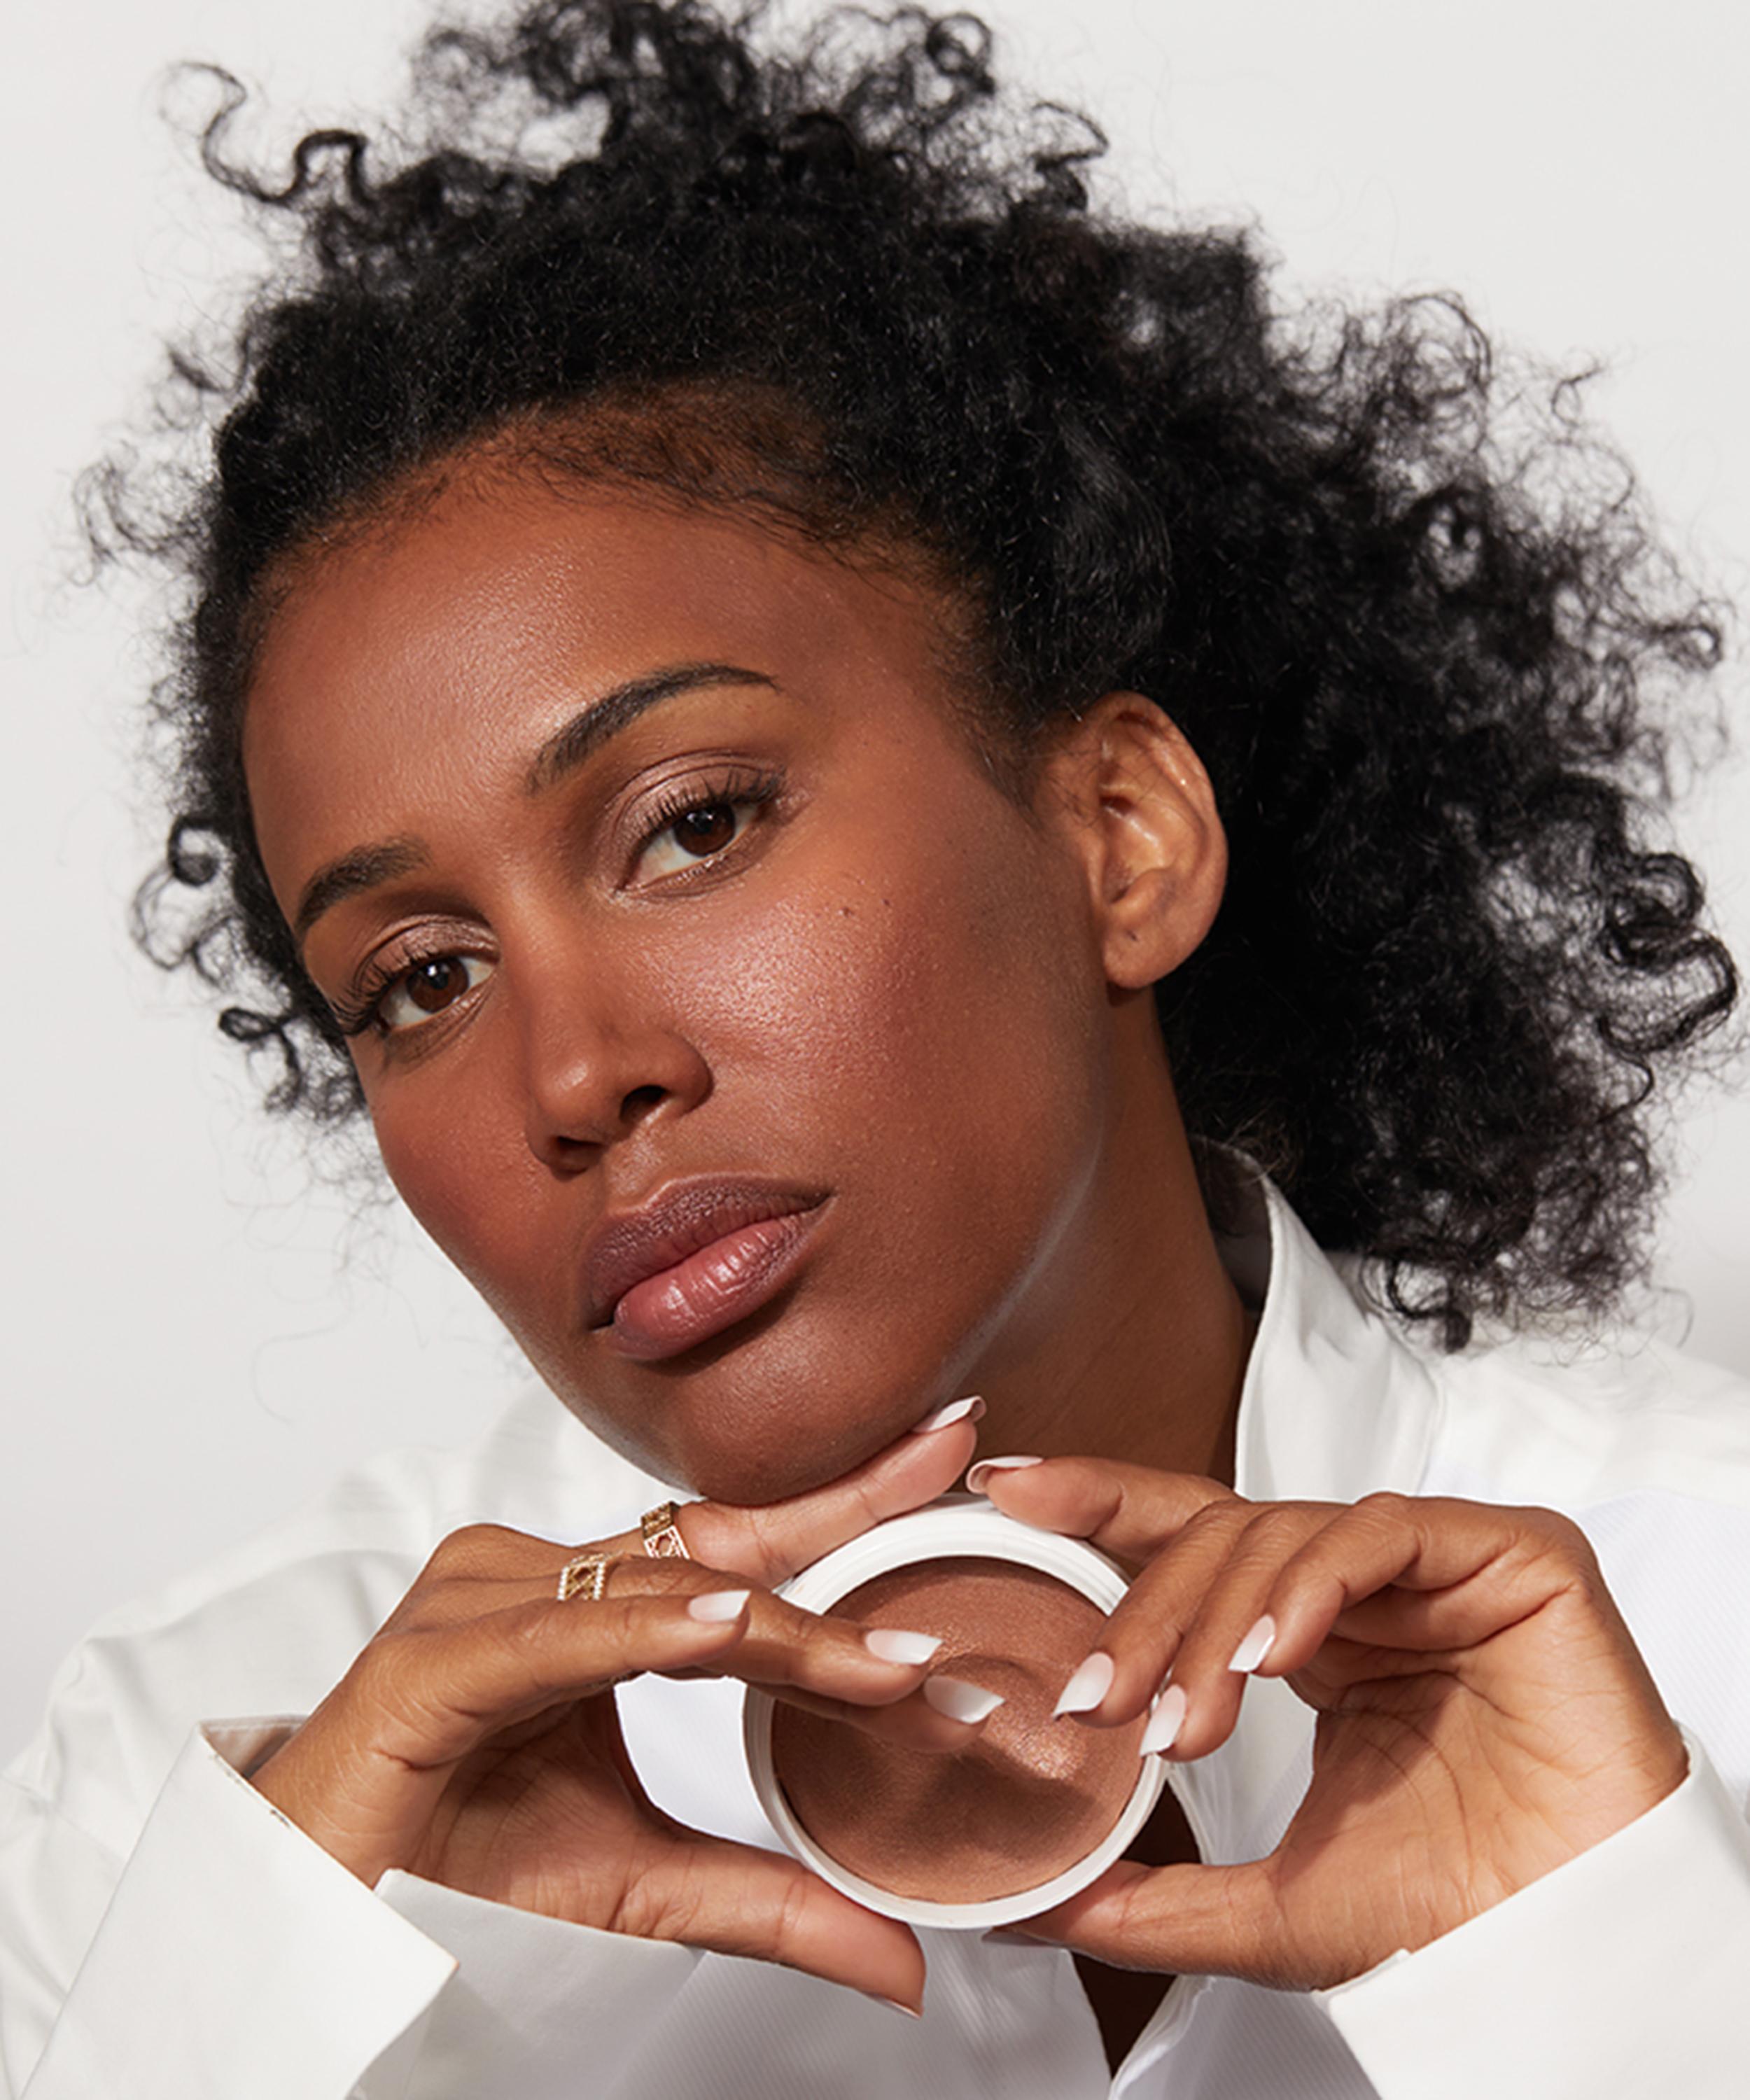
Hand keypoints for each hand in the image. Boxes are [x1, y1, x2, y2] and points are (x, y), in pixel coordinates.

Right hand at [251, 1402, 988, 2011]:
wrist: (321, 1929)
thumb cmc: (456, 1875)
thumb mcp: (645, 1886)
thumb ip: (772, 1902)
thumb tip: (904, 1959)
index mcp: (588, 1602)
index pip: (738, 1548)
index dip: (846, 1515)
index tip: (949, 1477)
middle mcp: (538, 1576)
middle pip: (716, 1543)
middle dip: (843, 1513)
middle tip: (950, 1472)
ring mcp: (482, 1602)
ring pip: (656, 1593)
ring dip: (777, 1625)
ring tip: (883, 1658)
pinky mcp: (434, 1660)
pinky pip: (560, 1636)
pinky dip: (647, 1633)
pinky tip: (730, 1630)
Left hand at [971, 1457, 1686, 1989]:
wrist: (1576, 1946)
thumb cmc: (1452, 1910)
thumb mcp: (1267, 1908)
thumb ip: (1150, 1897)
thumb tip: (1029, 1907)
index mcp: (1311, 1636)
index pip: (1191, 1541)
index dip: (1099, 1505)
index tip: (1006, 1488)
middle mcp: (1365, 1584)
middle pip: (1221, 1536)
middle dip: (1144, 1612)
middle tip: (1102, 1701)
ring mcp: (1436, 1558)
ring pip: (1285, 1534)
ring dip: (1215, 1621)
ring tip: (1191, 1719)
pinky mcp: (1509, 1550)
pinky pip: (1382, 1531)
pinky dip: (1313, 1583)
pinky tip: (1277, 1654)